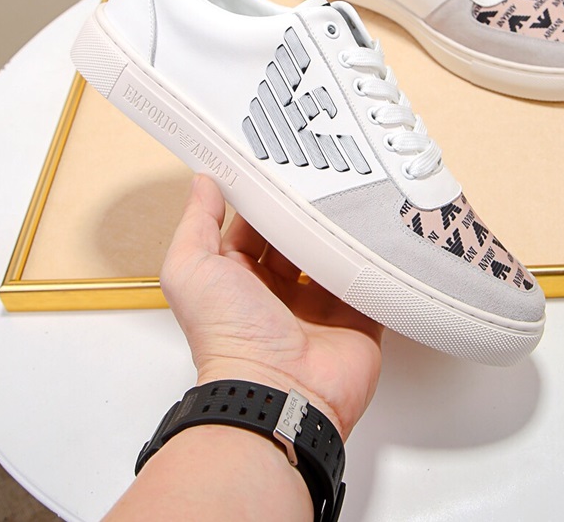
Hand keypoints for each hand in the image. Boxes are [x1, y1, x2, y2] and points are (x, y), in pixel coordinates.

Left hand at [160, 174, 382, 440]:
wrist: (279, 393)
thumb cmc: (229, 340)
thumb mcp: (191, 270)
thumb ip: (195, 224)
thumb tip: (203, 184)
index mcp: (239, 281)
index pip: (252, 229)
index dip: (262, 201)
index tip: (274, 170)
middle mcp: (278, 295)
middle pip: (296, 240)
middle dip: (304, 214)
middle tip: (317, 179)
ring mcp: (319, 308)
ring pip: (332, 256)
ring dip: (338, 233)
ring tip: (348, 198)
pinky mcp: (355, 319)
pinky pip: (368, 281)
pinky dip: (372, 261)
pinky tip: (373, 233)